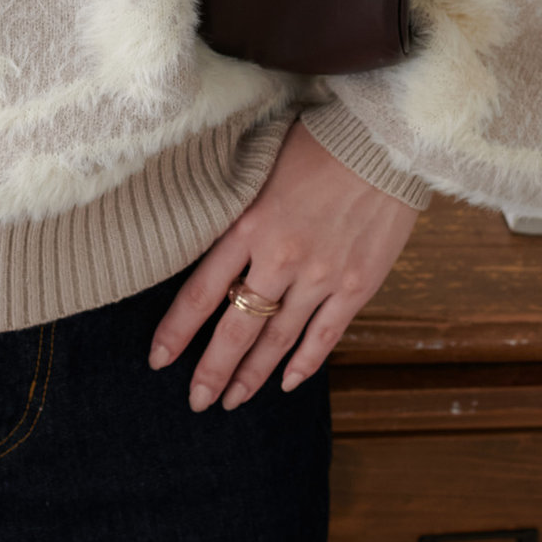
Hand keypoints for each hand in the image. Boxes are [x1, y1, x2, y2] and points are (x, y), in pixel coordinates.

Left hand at [147, 119, 420, 408]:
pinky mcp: (357, 285)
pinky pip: (325, 336)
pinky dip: (305, 363)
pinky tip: (287, 382)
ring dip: (253, 374)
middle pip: (237, 328)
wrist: (383, 140)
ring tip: (233, 400)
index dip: (177, 332)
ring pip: (278, 339)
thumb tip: (206, 242)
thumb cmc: (317, 145)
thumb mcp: (259, 169)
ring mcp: (321, 276)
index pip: (200, 292)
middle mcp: (280, 258)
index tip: (158, 360)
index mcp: (249, 225)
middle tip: (196, 400)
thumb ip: (236, 212)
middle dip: (212, 370)